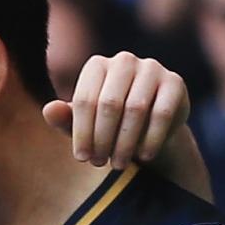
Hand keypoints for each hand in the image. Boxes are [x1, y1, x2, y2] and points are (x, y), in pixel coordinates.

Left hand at [45, 51, 190, 169]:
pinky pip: (162, 113)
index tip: (81, 158)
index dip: (82, 133)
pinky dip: (151, 139)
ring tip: (118, 164)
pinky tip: (144, 156)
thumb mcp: (84, 125)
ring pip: (136, 109)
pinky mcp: (175, 83)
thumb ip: (65, 119)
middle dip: (103, 139)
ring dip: (125, 142)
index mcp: (97, 66)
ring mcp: (152, 68)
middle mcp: (124, 61)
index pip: (85, 100)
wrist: (149, 125)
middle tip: (100, 163)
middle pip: (109, 104)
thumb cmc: (108, 125)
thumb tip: (49, 110)